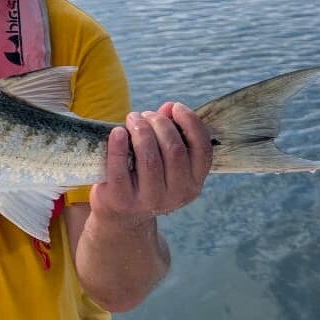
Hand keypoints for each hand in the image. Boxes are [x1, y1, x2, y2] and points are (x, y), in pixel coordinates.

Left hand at [91, 102, 213, 223]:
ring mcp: (150, 199)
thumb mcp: (165, 158)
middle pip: (173, 149)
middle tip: (144, 115)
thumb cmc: (145, 174)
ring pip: (149, 157)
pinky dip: (118, 146)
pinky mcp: (123, 200)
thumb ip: (171, 132)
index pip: (202, 148)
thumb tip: (169, 108)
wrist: (122, 212)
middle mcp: (177, 193)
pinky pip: (120, 169)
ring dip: (140, 130)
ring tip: (132, 119)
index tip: (175, 107)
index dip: (191, 122)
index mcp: (195, 181)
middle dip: (158, 122)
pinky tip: (117, 132)